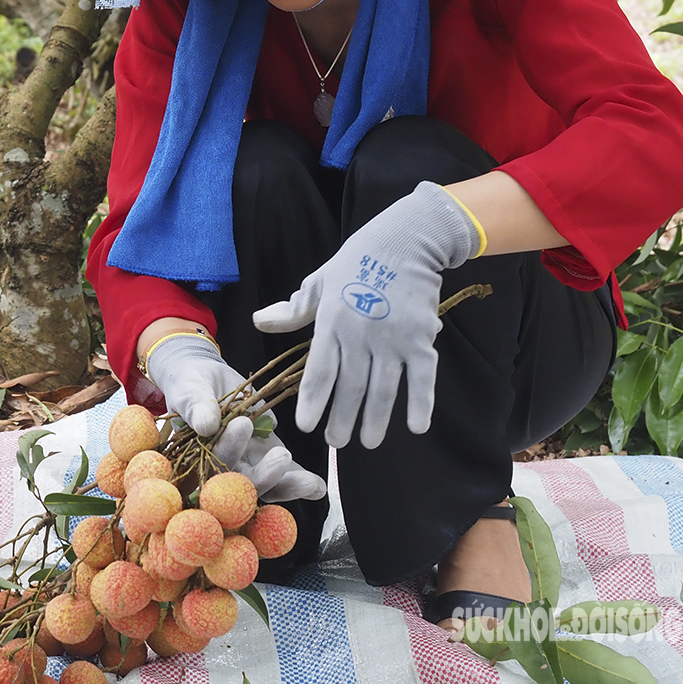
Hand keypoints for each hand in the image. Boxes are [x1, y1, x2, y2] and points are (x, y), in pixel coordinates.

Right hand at [144, 334, 324, 500]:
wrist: (208, 379)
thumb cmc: (192, 385)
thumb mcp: (190, 390)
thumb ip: (197, 406)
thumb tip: (206, 424)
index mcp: (196, 459)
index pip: (209, 472)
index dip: (226, 459)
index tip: (242, 426)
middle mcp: (221, 470)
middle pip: (242, 487)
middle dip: (264, 477)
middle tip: (282, 455)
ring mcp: (246, 465)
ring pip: (266, 485)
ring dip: (288, 486)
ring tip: (311, 482)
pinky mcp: (266, 456)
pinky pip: (284, 474)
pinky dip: (300, 482)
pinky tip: (318, 488)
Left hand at [252, 181, 481, 448]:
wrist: (405, 241)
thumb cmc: (355, 262)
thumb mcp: (318, 282)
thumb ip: (292, 310)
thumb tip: (259, 321)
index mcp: (332, 321)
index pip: (319, 371)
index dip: (313, 401)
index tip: (306, 426)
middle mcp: (361, 334)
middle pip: (350, 387)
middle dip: (343, 419)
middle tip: (337, 442)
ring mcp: (394, 338)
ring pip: (383, 388)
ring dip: (376, 419)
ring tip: (368, 442)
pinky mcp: (422, 338)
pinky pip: (423, 377)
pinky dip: (420, 403)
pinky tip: (416, 427)